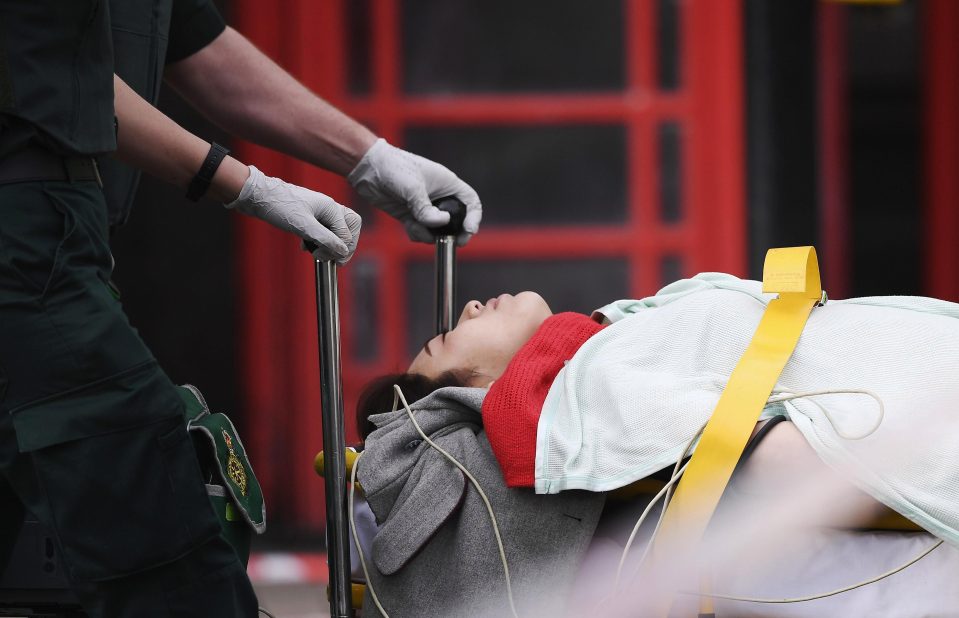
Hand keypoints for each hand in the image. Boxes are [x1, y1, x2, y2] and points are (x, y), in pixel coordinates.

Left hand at [226, 166, 361, 263]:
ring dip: (330, 244)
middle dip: (343, 245)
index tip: (335, 262)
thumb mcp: (303, 226)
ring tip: (317, 253)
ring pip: (336, 230)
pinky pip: (323, 230)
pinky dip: (318, 240)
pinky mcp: (310, 215)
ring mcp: (320, 211)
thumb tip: (342, 251)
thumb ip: (325, 239)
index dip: (343, 250)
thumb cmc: (280, 207)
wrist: (258, 197)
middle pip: (349, 228)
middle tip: (334, 259)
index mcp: (331, 208)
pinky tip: (306, 246)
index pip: (347, 233)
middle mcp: (329, 208)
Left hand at [347, 138, 481, 245]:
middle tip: (454, 243)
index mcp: (447, 184)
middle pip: (457, 220)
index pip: (470, 202)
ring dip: (430, 235)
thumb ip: (426, 208)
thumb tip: (441, 224)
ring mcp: (425, 207)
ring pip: (438, 230)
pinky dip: (417, 234)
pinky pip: (422, 232)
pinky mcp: (412, 216)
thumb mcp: (412, 187)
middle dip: (455, 233)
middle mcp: (439, 197)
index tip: (468, 230)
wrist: (368, 169)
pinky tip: (408, 227)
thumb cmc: (393, 168)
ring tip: (417, 227)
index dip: (473, 217)